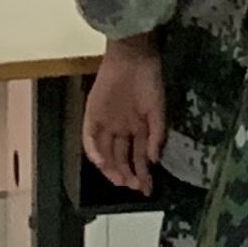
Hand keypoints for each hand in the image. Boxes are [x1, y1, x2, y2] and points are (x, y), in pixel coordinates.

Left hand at [81, 32, 166, 192]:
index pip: (138, 157)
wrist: (132, 56)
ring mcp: (105, 123)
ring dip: (112, 168)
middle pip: (121, 158)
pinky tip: (103, 163)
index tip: (147, 190)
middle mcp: (121, 129)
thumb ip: (157, 135)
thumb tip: (154, 160)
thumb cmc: (149, 80)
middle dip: (127, 175)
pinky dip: (94, 151)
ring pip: (105, 153)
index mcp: (138, 128)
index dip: (143, 174)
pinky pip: (89, 138)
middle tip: (133, 186)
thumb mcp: (158, 109)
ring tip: (120, 180)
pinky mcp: (91, 115)